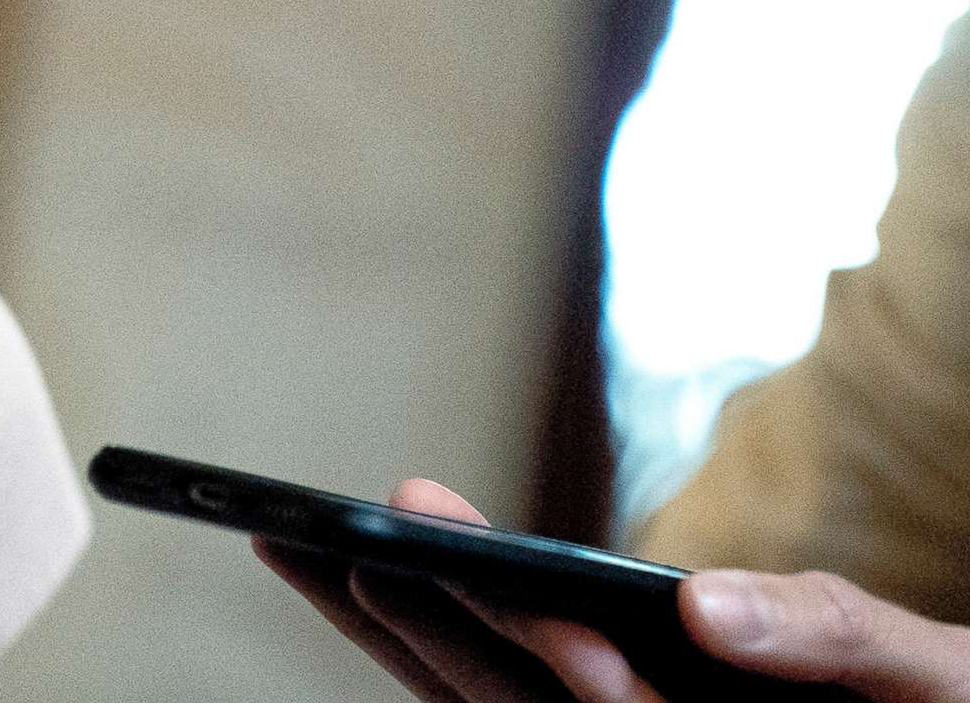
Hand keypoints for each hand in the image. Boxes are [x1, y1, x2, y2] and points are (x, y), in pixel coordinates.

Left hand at [255, 478, 969, 701]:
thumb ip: (831, 638)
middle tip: (340, 534)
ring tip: (313, 548)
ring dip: (402, 631)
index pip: (594, 700)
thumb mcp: (927, 679)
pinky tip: (371, 592)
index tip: (431, 561)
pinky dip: (439, 644)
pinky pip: (504, 699)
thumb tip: (704, 608)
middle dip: (428, 619)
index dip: (515, 636)